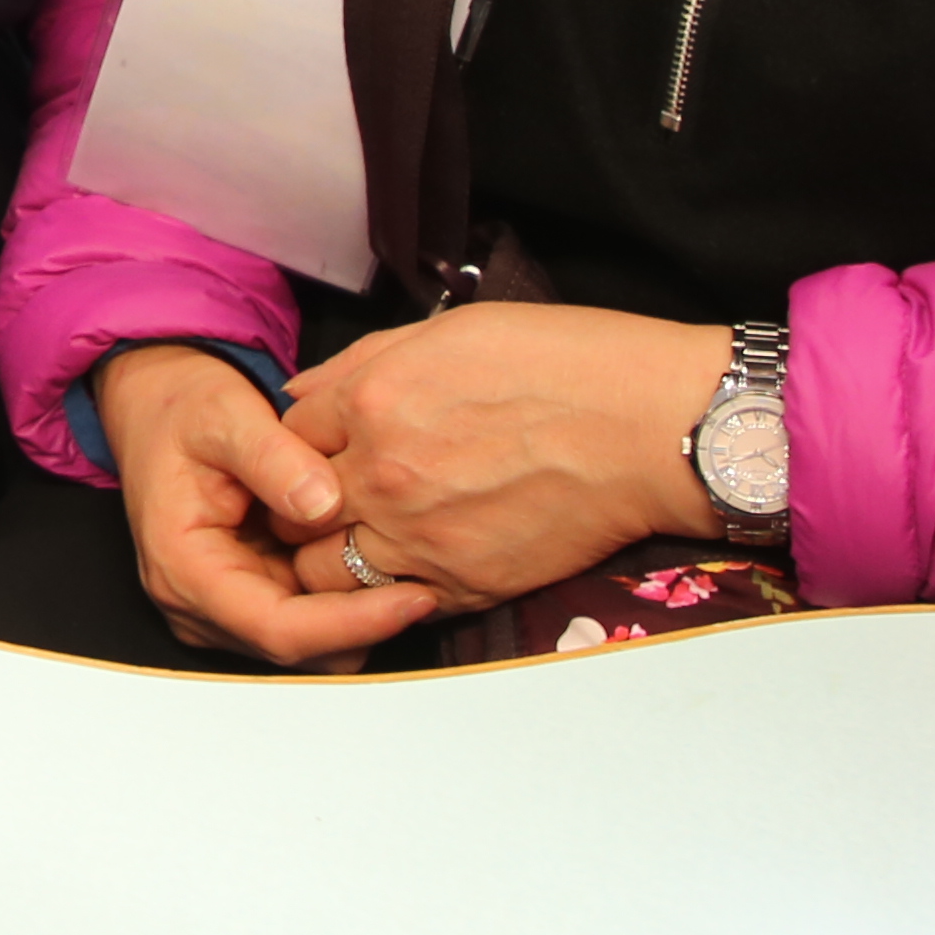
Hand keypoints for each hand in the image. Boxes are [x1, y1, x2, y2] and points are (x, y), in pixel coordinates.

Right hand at [94, 340, 427, 665]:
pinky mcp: (249, 598)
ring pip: (309, 646)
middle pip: (298, 649)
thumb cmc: (185, 411)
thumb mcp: (226, 416)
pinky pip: (308, 622)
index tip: (411, 597)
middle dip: (363, 625)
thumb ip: (273, 457)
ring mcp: (223, 608)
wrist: (161, 407)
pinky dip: (346, 602)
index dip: (349, 623)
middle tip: (427, 583)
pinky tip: (377, 565)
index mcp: (183, 569)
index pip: (276, 628)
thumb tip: (322, 502)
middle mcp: (198, 604)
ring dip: (357, 618)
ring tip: (407, 571)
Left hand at [279, 297, 720, 612]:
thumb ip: (363, 364)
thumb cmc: (565, 364)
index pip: (284, 435)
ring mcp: (419, 537)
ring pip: (322, 571)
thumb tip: (303, 393)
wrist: (650, 427)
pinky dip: (382, 591)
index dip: (297, 443)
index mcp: (372, 401)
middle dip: (297, 505)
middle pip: (289, 510)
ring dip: (328, 556)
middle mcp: (381, 474)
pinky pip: (386, 603)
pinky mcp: (462, 584)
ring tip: (360, 537)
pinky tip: (405, 565)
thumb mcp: (450, 331)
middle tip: (323, 499)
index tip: (320, 448)